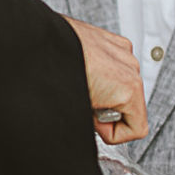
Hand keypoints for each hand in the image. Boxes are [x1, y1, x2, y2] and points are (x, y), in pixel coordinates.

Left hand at [64, 16, 145, 144]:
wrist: (38, 43)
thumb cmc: (55, 73)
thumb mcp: (80, 110)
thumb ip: (96, 124)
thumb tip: (94, 126)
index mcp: (129, 88)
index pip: (137, 129)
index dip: (113, 133)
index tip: (95, 125)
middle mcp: (131, 68)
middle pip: (131, 106)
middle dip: (108, 111)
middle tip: (86, 106)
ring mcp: (122, 52)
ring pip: (124, 86)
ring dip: (106, 92)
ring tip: (83, 87)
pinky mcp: (112, 41)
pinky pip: (116, 67)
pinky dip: (102, 74)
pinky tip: (84, 73)